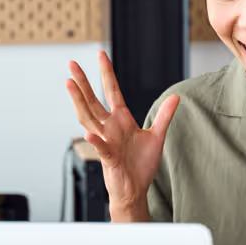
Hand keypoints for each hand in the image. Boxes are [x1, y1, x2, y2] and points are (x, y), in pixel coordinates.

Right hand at [66, 51, 179, 218]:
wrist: (135, 189)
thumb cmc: (141, 165)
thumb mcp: (156, 136)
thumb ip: (164, 116)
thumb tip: (176, 96)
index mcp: (121, 120)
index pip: (112, 91)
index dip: (107, 73)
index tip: (100, 55)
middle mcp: (110, 127)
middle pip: (93, 100)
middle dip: (83, 82)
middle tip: (71, 64)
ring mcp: (106, 141)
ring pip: (89, 118)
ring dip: (79, 102)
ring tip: (69, 84)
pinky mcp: (109, 158)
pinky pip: (101, 147)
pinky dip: (95, 140)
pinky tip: (90, 133)